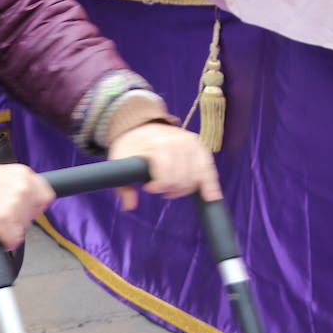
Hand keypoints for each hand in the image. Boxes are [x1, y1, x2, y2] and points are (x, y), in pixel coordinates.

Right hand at [0, 163, 54, 250]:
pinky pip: (13, 240)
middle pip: (33, 215)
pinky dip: (4, 241)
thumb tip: (28, 199)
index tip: (25, 209)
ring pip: (22, 228)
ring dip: (9, 229)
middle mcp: (23, 188)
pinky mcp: (3, 221)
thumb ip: (17, 185)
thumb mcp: (0, 174)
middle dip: (19, 218)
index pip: (45, 196)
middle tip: (2, 214)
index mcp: (23, 174)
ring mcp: (14, 205)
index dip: (34, 206)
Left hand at [107, 123, 221, 210]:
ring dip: (186, 187)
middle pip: (182, 178)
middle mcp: (178, 140)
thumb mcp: (120, 161)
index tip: (148, 187)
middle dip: (172, 189)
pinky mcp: (198, 144)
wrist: (141, 126)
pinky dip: (211, 182)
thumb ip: (123, 185)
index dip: (158, 187)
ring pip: (197, 176)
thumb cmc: (130, 146)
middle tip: (161, 187)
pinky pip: (208, 167)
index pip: (166, 176)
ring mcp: (190, 141)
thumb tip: (130, 205)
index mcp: (158, 143)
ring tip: (174, 188)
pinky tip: (212, 196)